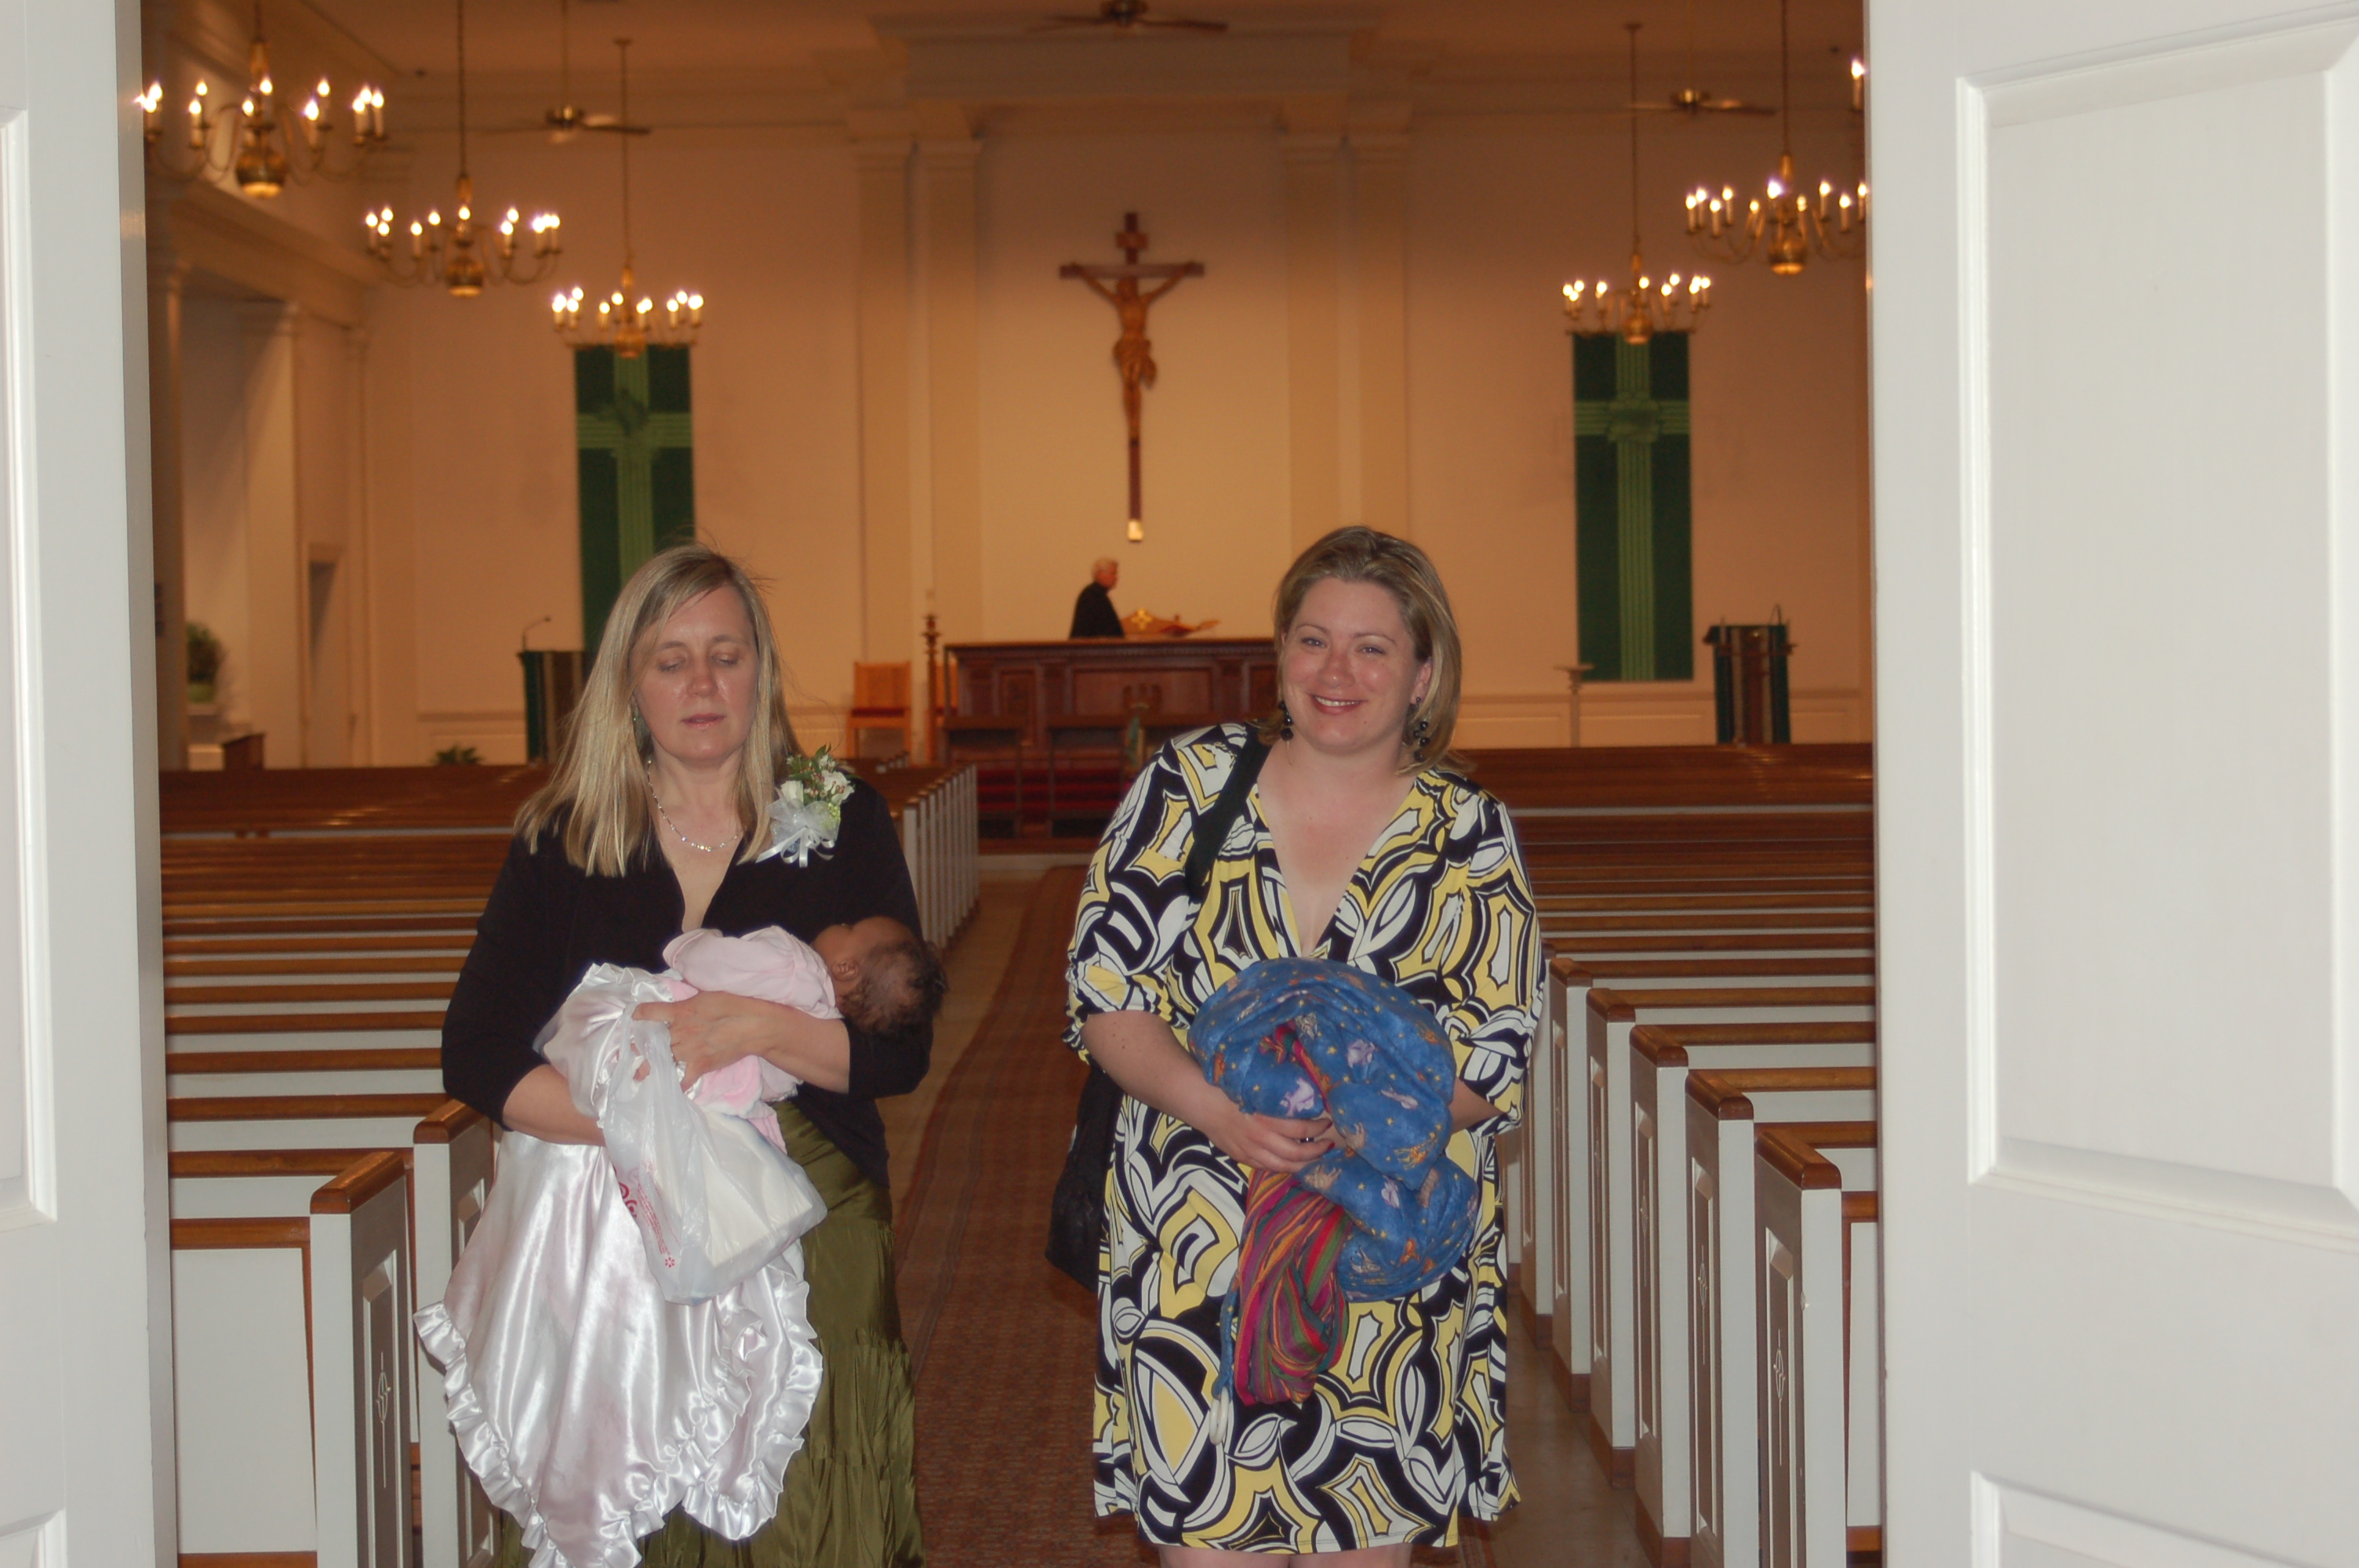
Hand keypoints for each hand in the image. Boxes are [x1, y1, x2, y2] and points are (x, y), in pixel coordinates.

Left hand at [633, 990, 779, 1089]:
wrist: (752, 1026)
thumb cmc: (733, 1005)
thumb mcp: (706, 996)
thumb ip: (689, 1002)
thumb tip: (680, 1003)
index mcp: (680, 1012)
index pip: (649, 1012)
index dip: (638, 1015)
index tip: (633, 1018)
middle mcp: (679, 1032)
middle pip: (650, 1041)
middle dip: (636, 1047)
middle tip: (625, 1053)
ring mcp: (688, 1051)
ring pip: (660, 1062)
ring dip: (647, 1069)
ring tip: (637, 1076)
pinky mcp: (699, 1066)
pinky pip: (682, 1080)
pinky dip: (676, 1085)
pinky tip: (669, 1089)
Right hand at [1205, 1100, 1337, 1174]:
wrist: (1201, 1102)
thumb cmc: (1230, 1089)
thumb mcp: (1257, 1091)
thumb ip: (1278, 1101)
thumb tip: (1305, 1101)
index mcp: (1266, 1118)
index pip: (1301, 1128)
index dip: (1318, 1128)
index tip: (1326, 1123)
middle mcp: (1260, 1138)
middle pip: (1296, 1153)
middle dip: (1316, 1151)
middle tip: (1327, 1145)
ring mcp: (1250, 1151)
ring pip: (1283, 1166)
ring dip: (1302, 1164)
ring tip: (1313, 1159)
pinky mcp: (1241, 1157)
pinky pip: (1266, 1168)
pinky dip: (1281, 1167)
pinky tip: (1289, 1162)